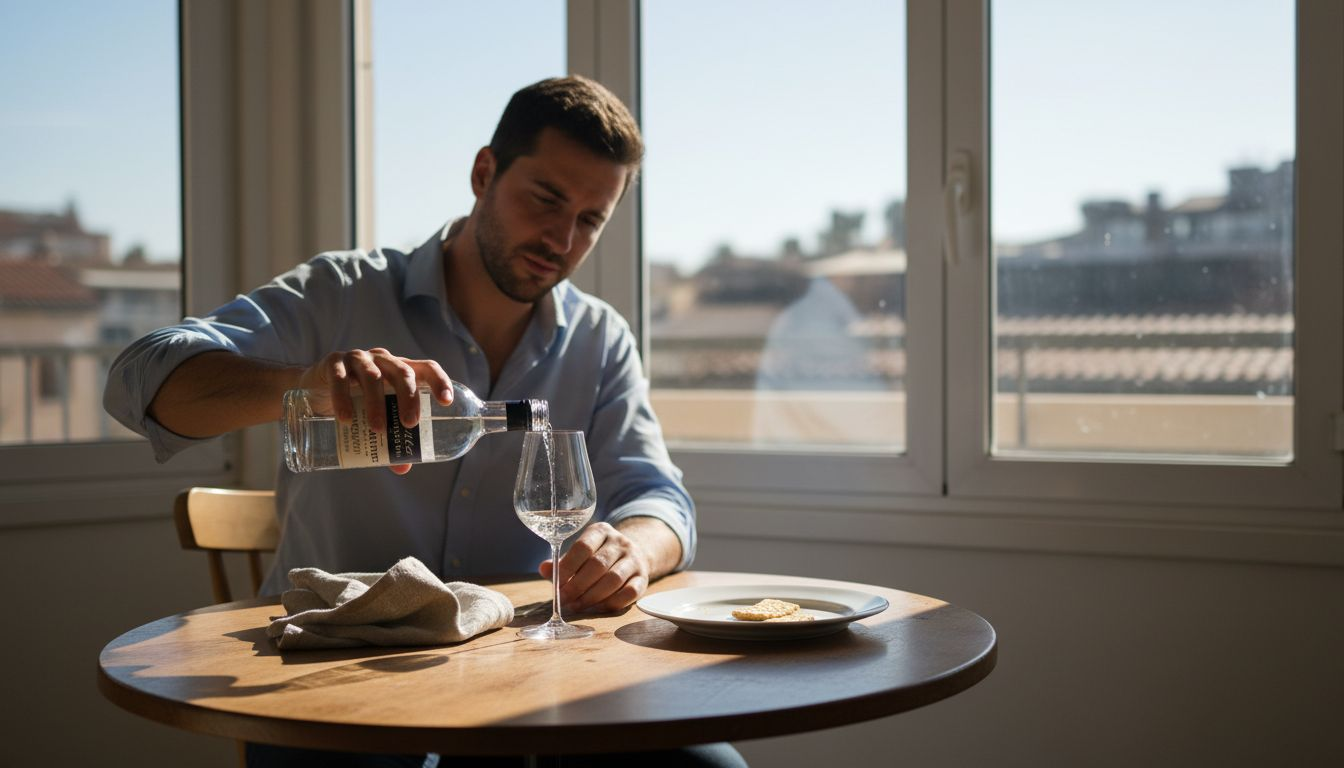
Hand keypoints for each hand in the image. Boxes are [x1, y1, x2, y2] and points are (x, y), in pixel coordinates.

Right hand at [298, 348, 452, 473]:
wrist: (313, 388)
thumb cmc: (354, 401)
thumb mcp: (374, 416)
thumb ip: (389, 439)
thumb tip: (403, 467)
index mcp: (399, 370)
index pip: (426, 368)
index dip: (439, 381)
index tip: (447, 402)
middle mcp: (382, 360)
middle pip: (403, 373)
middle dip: (409, 398)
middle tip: (410, 424)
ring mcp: (358, 359)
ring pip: (373, 376)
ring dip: (377, 403)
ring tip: (377, 429)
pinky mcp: (334, 363)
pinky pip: (340, 379)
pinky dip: (343, 398)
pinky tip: (345, 419)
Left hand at [541, 522, 651, 612]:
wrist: (633, 555)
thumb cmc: (598, 556)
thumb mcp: (580, 554)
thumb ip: (562, 563)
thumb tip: (544, 569)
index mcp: (601, 531)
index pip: (583, 547)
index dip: (567, 567)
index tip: (556, 584)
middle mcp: (620, 542)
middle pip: (598, 565)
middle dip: (577, 586)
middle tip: (564, 600)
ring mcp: (634, 559)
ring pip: (614, 580)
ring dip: (592, 596)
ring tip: (577, 606)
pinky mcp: (643, 578)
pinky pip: (629, 593)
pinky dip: (611, 603)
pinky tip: (597, 608)